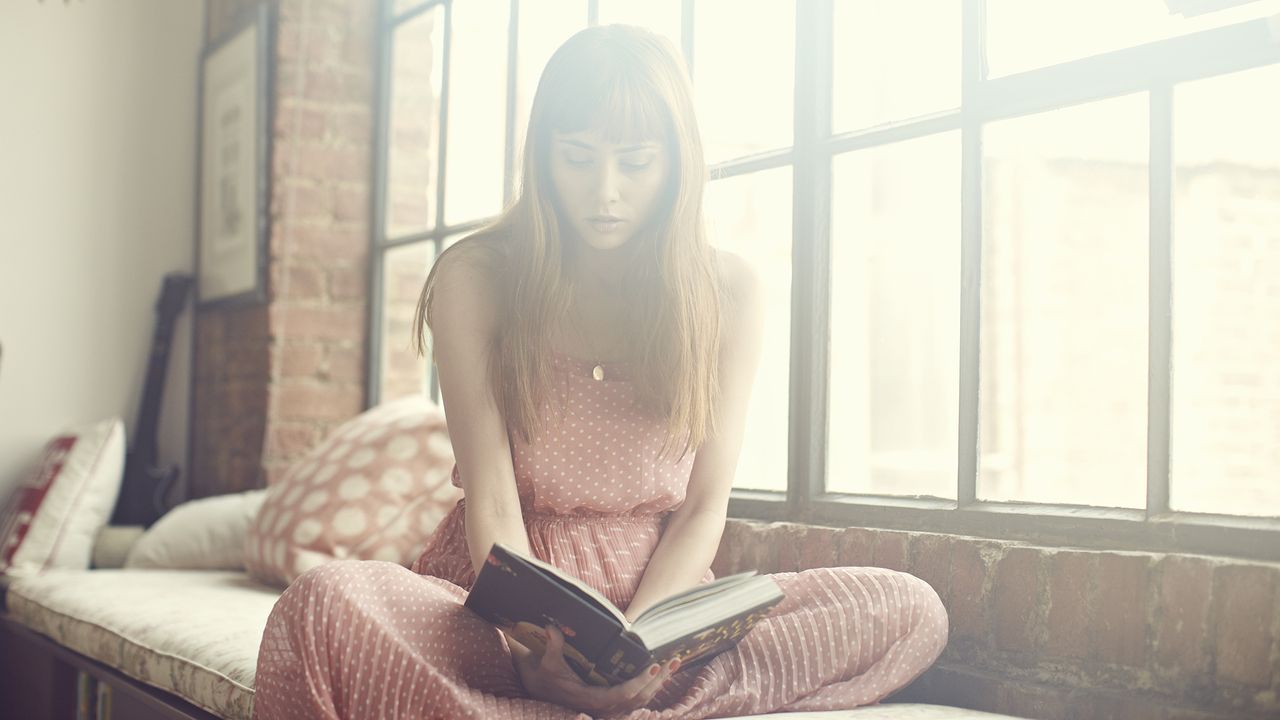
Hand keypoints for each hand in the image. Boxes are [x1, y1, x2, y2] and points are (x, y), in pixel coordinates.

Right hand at [510, 625, 678, 716]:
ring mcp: (608, 704)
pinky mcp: (611, 699)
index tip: (653, 667)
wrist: (537, 686)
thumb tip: (553, 627)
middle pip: (638, 698)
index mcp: (589, 699)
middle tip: (673, 661)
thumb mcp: (544, 661)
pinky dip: (651, 685)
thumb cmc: (541, 675)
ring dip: (659, 683)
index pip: (621, 695)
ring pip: (641, 699)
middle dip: (658, 681)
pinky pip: (636, 696)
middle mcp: (602, 705)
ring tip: (674, 663)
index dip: (638, 683)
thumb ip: (552, 646)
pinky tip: (662, 672)